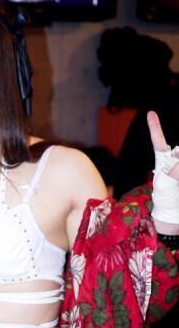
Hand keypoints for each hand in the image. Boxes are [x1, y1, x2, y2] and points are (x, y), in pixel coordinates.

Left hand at [147, 111, 178, 226]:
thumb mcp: (164, 189)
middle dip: (177, 154)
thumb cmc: (165, 200)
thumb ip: (172, 176)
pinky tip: (176, 181)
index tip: (150, 113)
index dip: (155, 127)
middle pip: (178, 151)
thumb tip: (178, 165)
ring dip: (177, 169)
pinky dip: (178, 171)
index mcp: (163, 161)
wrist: (175, 214)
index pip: (159, 142)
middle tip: (173, 169)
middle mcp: (174, 160)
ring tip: (175, 182)